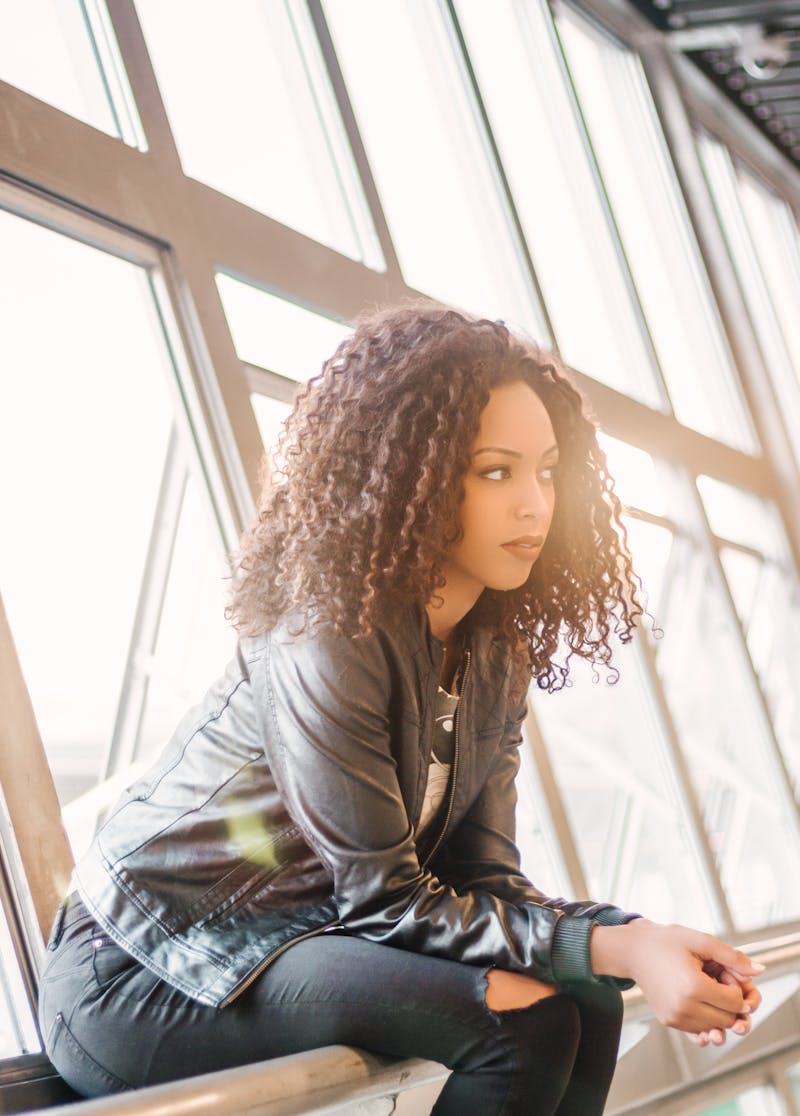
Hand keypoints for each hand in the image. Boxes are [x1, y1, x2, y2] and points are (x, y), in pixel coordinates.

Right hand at [591, 920, 763, 1034]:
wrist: (633, 951)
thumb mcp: (700, 941)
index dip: (735, 986)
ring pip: (715, 1027)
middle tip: (714, 979)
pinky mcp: (669, 1021)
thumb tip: (759, 971)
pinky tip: (697, 999)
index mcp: (693, 987)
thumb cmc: (667, 942)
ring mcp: (675, 1018)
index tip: (721, 971)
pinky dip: (705, 1018)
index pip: (735, 1002)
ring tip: (704, 988)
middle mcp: (684, 1008)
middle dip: (729, 1002)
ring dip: (718, 1011)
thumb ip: (732, 957)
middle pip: (727, 1019)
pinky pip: (698, 1030)